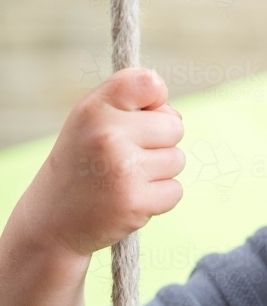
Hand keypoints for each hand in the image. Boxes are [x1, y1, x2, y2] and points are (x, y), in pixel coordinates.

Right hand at [16, 68, 184, 257]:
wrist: (51, 223)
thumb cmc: (82, 165)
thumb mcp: (91, 122)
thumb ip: (131, 104)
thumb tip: (176, 117)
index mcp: (95, 110)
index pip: (149, 83)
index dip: (156, 99)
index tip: (140, 115)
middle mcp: (108, 135)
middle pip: (174, 127)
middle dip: (159, 143)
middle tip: (126, 158)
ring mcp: (123, 169)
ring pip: (177, 160)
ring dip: (158, 172)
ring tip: (124, 179)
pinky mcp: (136, 202)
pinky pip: (175, 190)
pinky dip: (159, 198)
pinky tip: (129, 199)